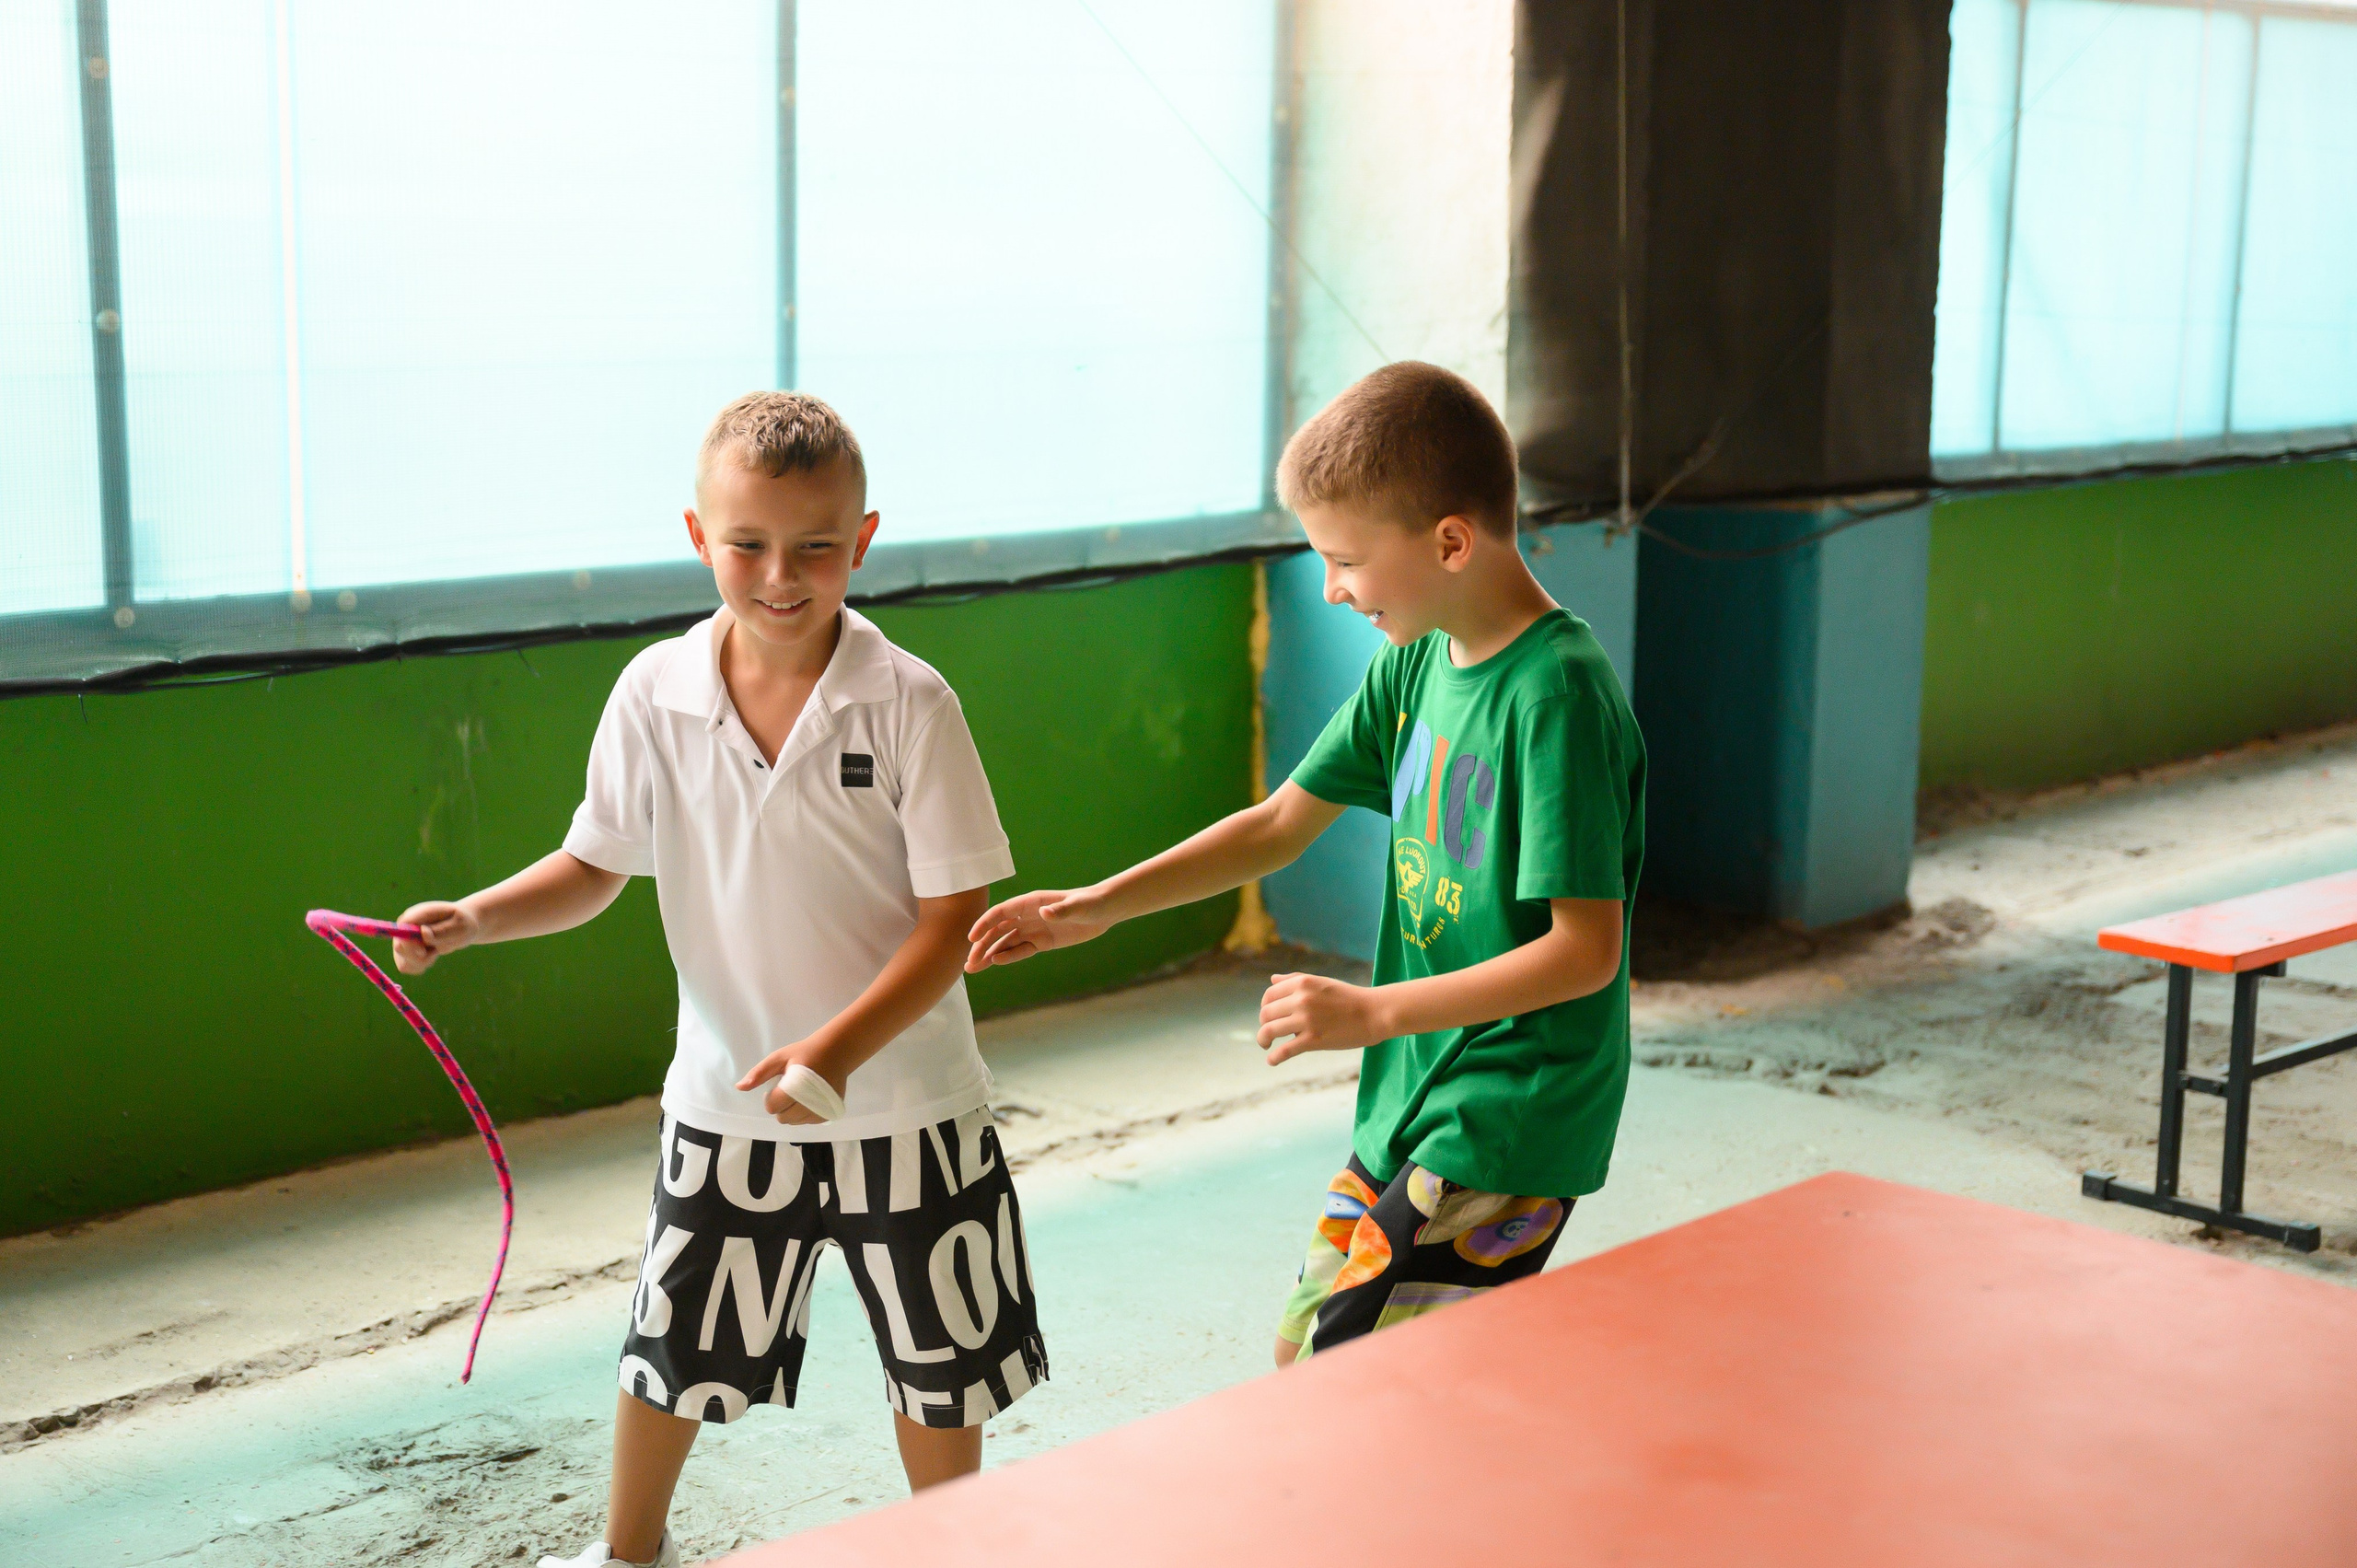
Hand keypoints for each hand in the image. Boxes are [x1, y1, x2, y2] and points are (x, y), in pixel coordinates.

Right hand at [393, 901, 479, 974]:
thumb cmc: (461, 923)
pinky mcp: (406, 951)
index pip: (401, 929)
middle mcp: (406, 926)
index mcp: (417, 914)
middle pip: (400, 948)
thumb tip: (423, 932)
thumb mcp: (459, 925)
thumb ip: (441, 930)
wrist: (461, 926)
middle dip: (418, 956)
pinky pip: (406, 967)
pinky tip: (430, 957)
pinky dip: (419, 967)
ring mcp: (404, 939)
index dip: (410, 943)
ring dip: (421, 962)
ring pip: (403, 961)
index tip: (424, 951)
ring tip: (435, 953)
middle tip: (435, 952)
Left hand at [737, 1043, 849, 1125]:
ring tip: (799, 1094)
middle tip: (788, 1090)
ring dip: (791, 1111)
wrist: (836, 1053)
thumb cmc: (805, 1054)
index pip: (773, 1107)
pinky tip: (808, 1099)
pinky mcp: (827, 1115)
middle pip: (782, 1118)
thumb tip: (739, 1087)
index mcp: (797, 1087)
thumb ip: (759, 1073)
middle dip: (780, 1106)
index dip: (771, 1097)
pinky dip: (803, 1114)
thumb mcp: (779, 1057)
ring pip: (794, 1122)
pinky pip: (806, 1122)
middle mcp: (810, 1103)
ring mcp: (820, 1111)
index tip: (778, 1085)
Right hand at [965, 887, 1113, 970]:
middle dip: (981, 945)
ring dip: (989, 953)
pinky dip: (1007, 956)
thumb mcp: (1078, 907)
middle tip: (968, 963)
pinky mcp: (1042, 942)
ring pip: (1005, 942)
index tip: (972, 938)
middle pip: (997, 930)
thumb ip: (1061, 910)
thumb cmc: (1090, 903)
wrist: (1104, 910)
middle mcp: (1027, 915)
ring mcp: (1033, 929)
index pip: (1001, 913)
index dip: (984, 924)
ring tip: (973, 968)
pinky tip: (995, 963)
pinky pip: (1021, 950)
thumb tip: (1045, 913)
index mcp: (1030, 902)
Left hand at [1257, 972, 1389, 1064]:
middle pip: (1266, 1013)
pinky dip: (1274, 1058)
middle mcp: (1302, 999)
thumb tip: (1272, 979)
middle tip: (1268, 1033)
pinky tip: (1271, 1061)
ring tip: (1266, 1045)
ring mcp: (1307, 1020)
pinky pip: (1284, 1050)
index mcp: (1302, 983)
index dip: (1265, 1007)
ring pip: (1270, 1031)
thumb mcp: (1321, 982)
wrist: (1374, 1013)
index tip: (1269, 1016)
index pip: (1269, 995)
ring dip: (1263, 1040)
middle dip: (1264, 1024)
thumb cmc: (1348, 997)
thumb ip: (1295, 979)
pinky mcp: (1313, 1040)